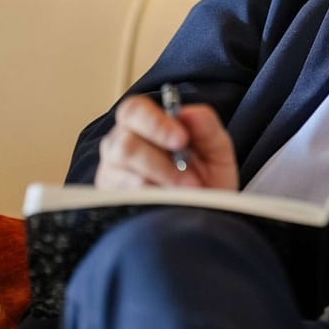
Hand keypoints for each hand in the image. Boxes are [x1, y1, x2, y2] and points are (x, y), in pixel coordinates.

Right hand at [94, 94, 238, 191]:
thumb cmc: (208, 180)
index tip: (182, 140)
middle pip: (125, 144)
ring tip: (185, 194)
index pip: (135, 110)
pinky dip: (152, 201)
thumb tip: (187, 113)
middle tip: (189, 179)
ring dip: (160, 185)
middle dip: (161, 163)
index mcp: (144, 124)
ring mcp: (113, 174)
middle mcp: (121, 145)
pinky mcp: (111, 202)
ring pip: (125, 175)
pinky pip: (124, 199)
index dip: (155, 123)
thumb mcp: (217, 152)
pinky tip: (168, 204)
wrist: (206, 218)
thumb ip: (207, 128)